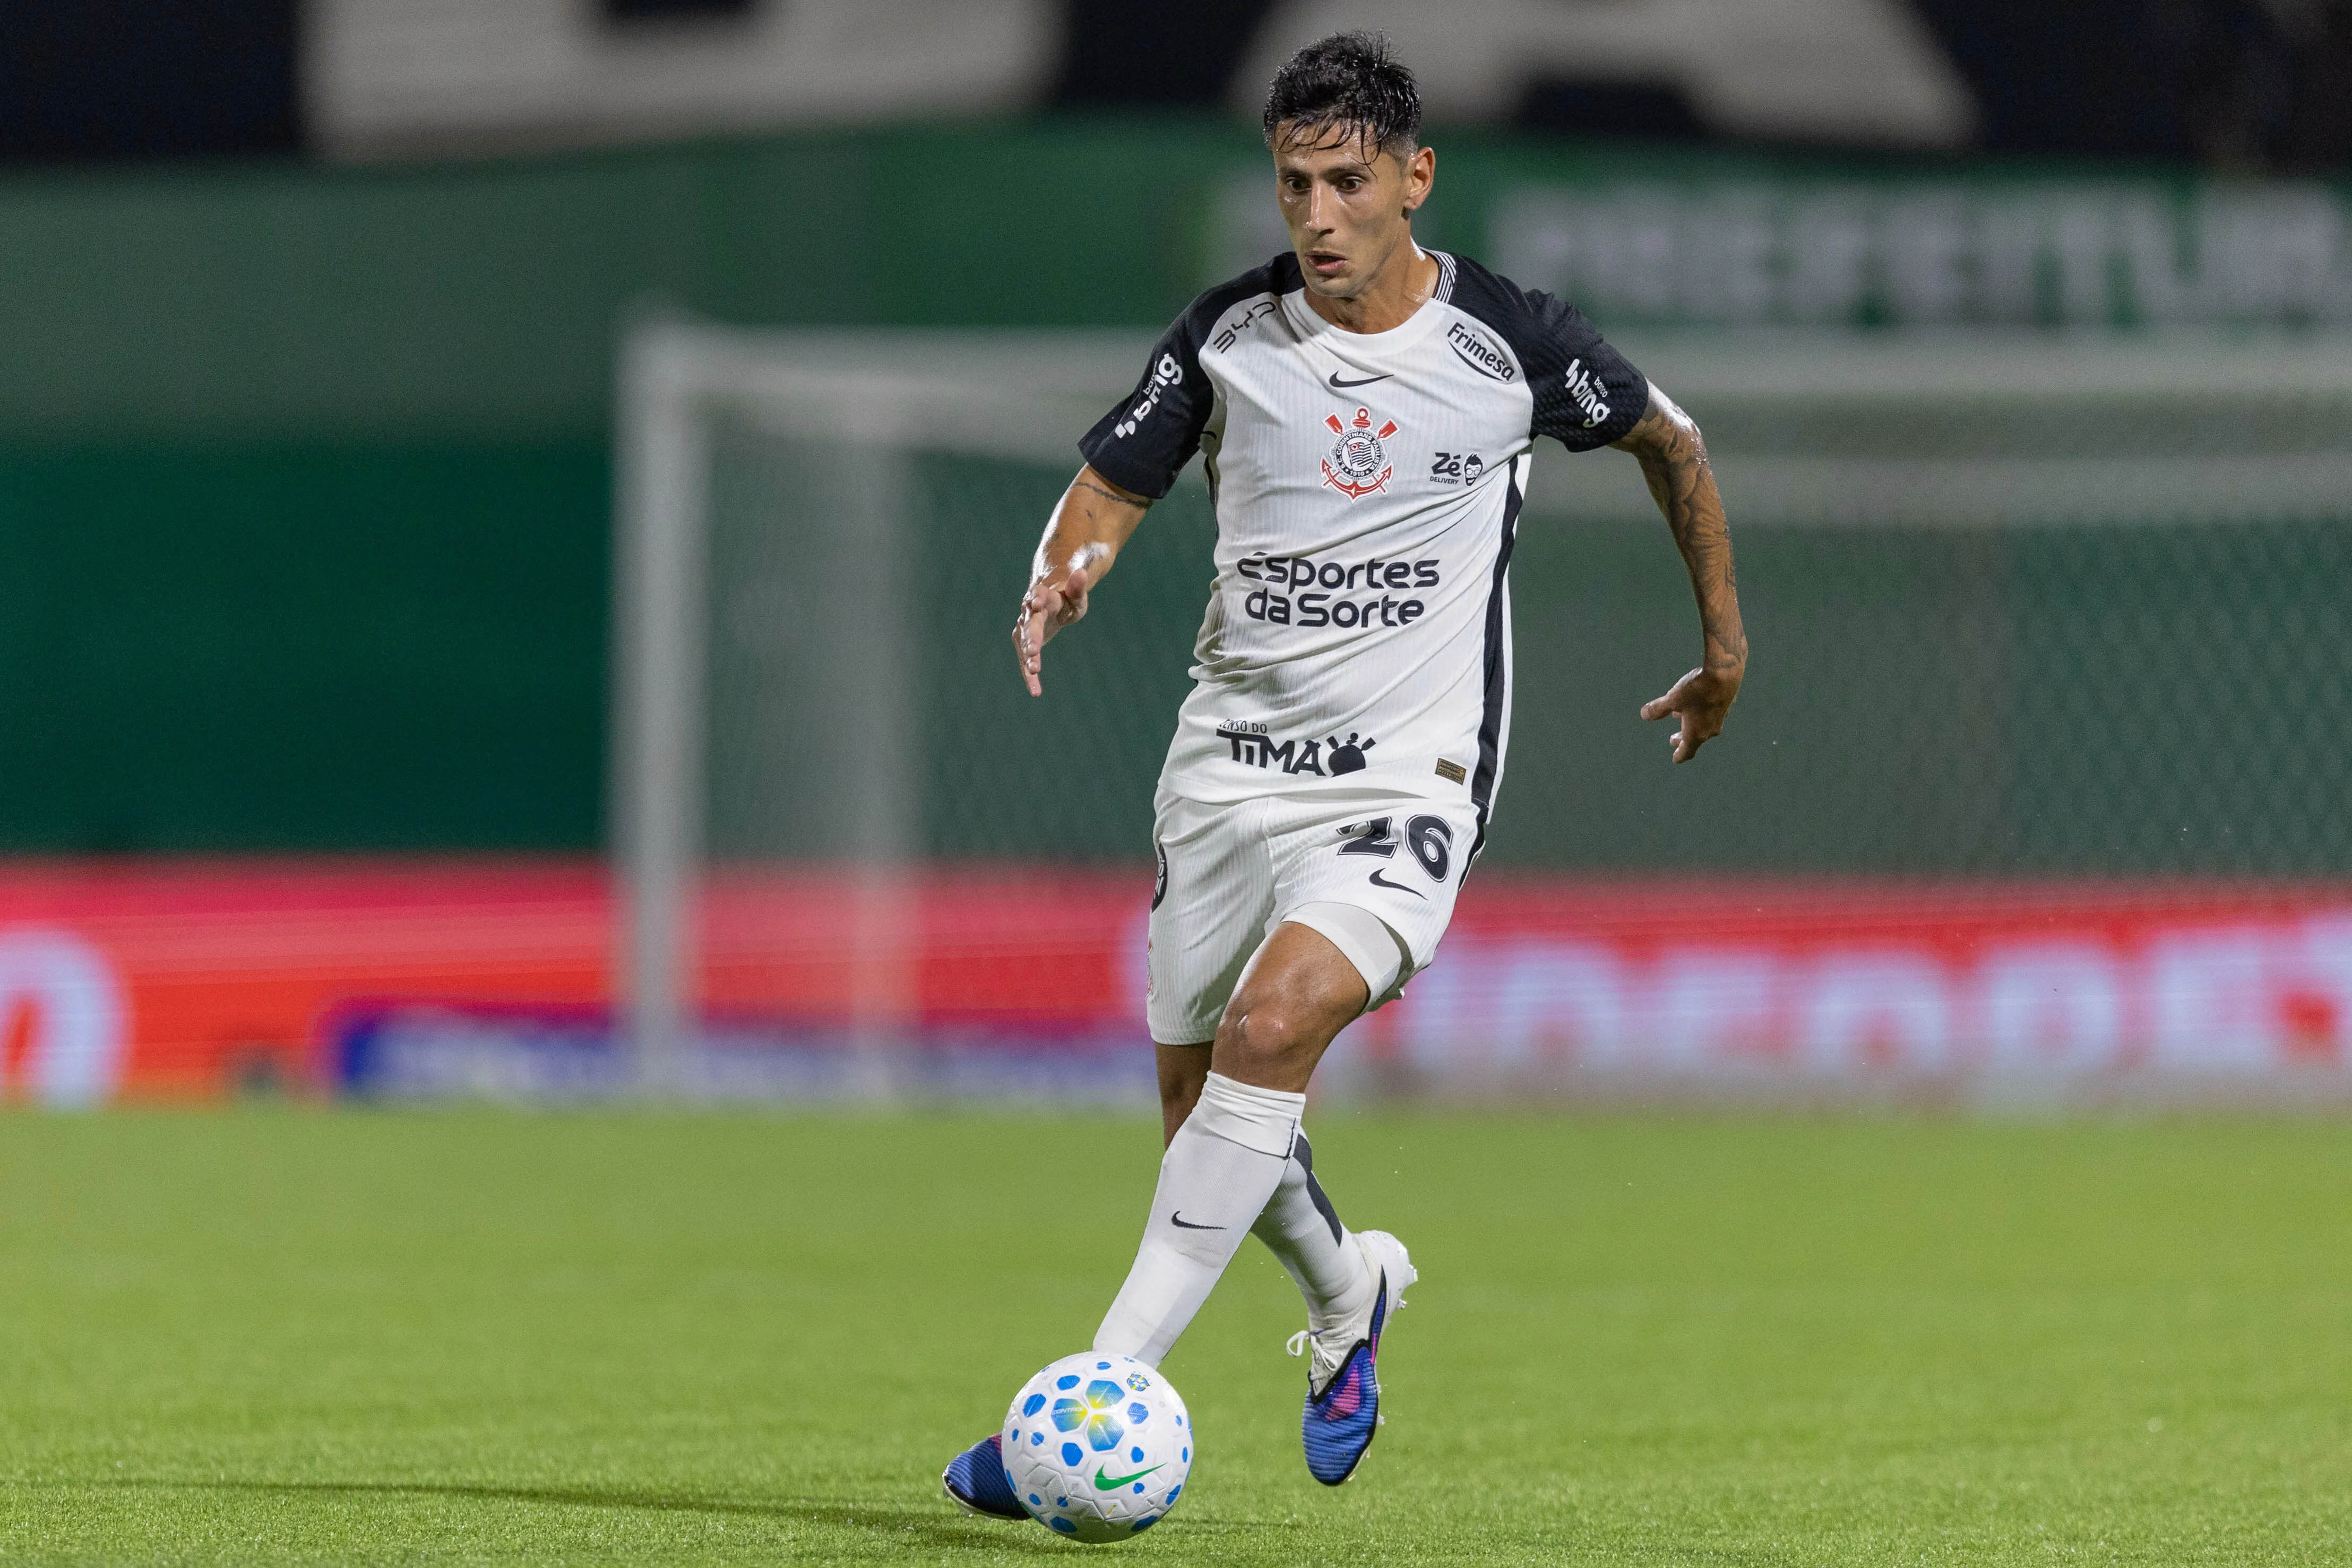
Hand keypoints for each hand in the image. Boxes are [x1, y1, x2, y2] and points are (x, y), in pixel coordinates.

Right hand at [1012, 560, 1094, 696]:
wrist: (1049, 601)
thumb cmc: (1067, 598)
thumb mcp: (1077, 595)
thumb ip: (1078, 587)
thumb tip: (1083, 572)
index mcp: (1042, 596)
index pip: (1036, 596)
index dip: (1035, 599)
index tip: (1034, 603)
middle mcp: (1029, 612)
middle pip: (1029, 625)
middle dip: (1031, 639)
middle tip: (1033, 652)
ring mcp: (1024, 627)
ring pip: (1025, 643)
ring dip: (1028, 658)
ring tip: (1035, 672)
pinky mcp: (1024, 642)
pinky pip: (1025, 659)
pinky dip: (1030, 675)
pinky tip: (1036, 691)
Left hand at [1641, 665, 1740, 762]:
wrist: (1725, 673)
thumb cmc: (1697, 689)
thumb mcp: (1672, 699)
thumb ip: (1658, 709)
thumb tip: (1644, 714)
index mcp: (1696, 733)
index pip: (1687, 751)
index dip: (1679, 756)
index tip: (1675, 759)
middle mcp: (1710, 729)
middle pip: (1695, 740)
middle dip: (1682, 740)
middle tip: (1672, 740)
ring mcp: (1720, 718)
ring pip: (1703, 726)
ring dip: (1691, 725)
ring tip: (1679, 718)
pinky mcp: (1726, 705)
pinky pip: (1710, 714)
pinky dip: (1701, 713)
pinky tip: (1696, 703)